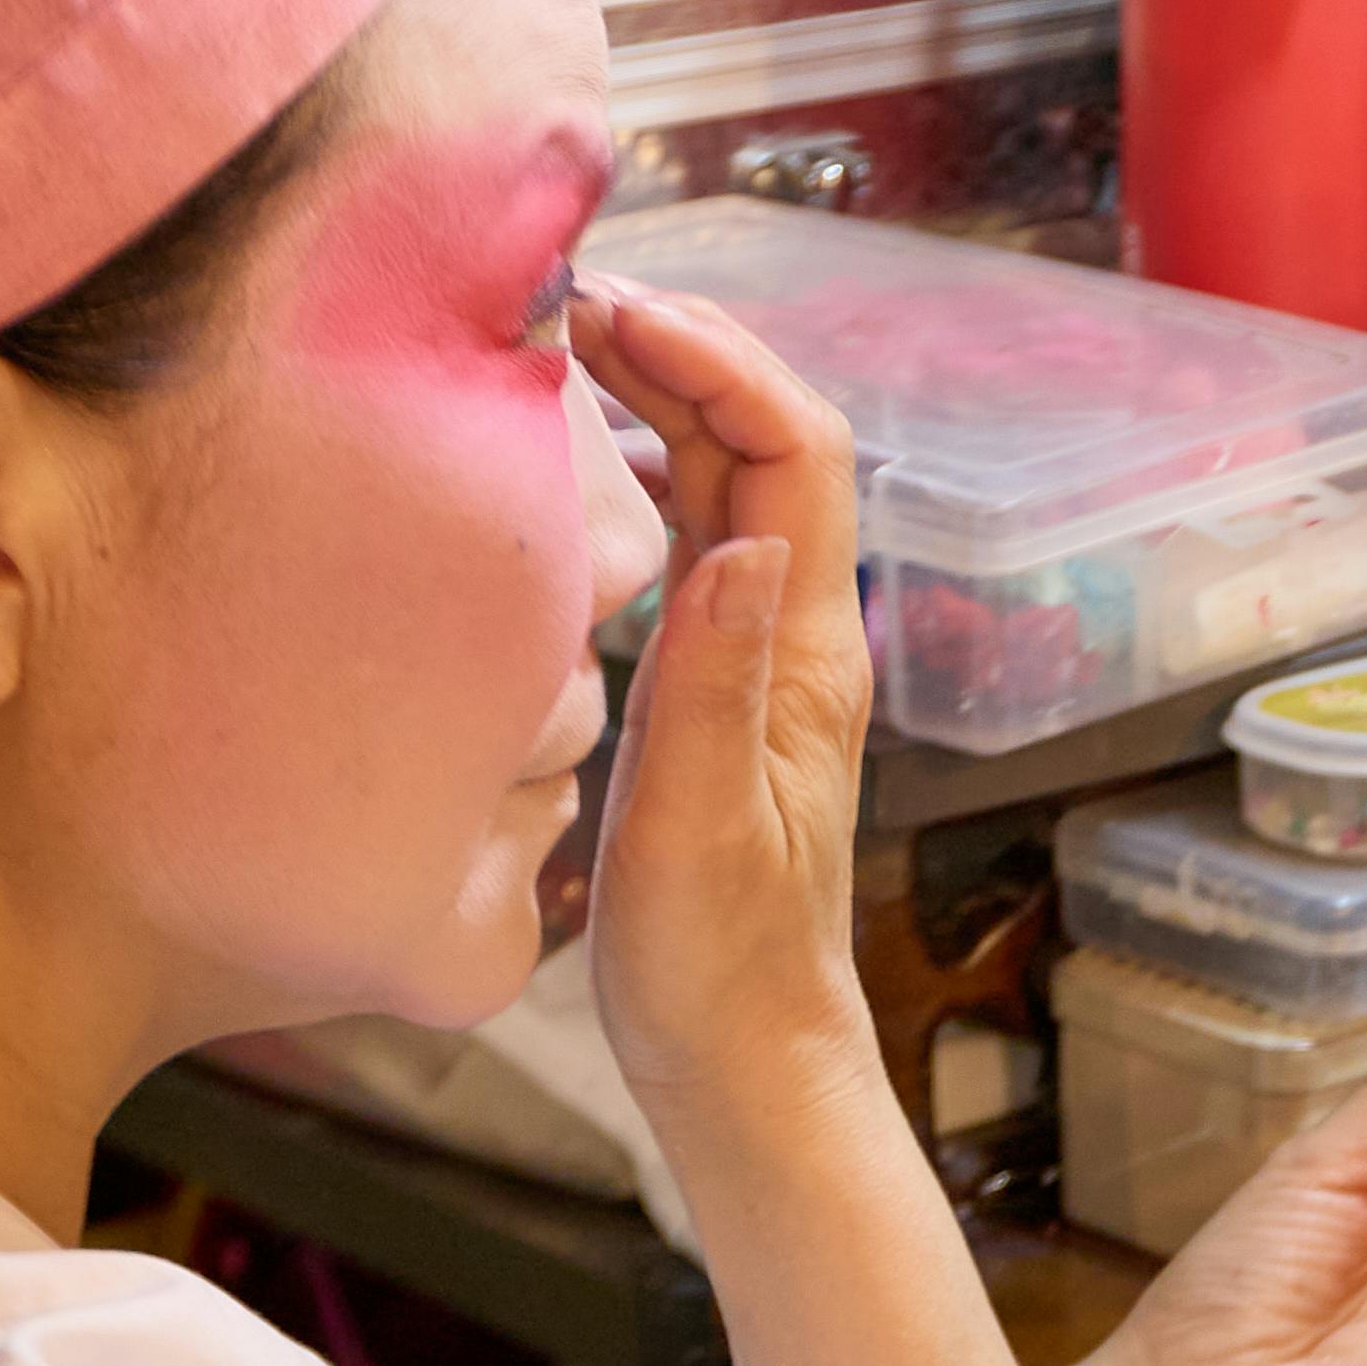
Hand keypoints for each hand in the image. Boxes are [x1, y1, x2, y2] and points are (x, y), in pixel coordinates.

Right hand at [572, 280, 886, 1145]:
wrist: (744, 1063)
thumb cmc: (718, 966)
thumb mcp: (697, 829)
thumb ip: (709, 688)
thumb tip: (730, 547)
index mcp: (806, 653)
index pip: (794, 449)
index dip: (718, 360)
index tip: (619, 311)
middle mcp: (796, 636)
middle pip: (765, 443)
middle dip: (684, 353)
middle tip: (569, 302)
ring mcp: (762, 658)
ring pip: (728, 487)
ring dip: (662, 406)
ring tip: (560, 355)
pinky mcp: (721, 689)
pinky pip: (695, 546)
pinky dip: (644, 484)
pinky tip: (575, 480)